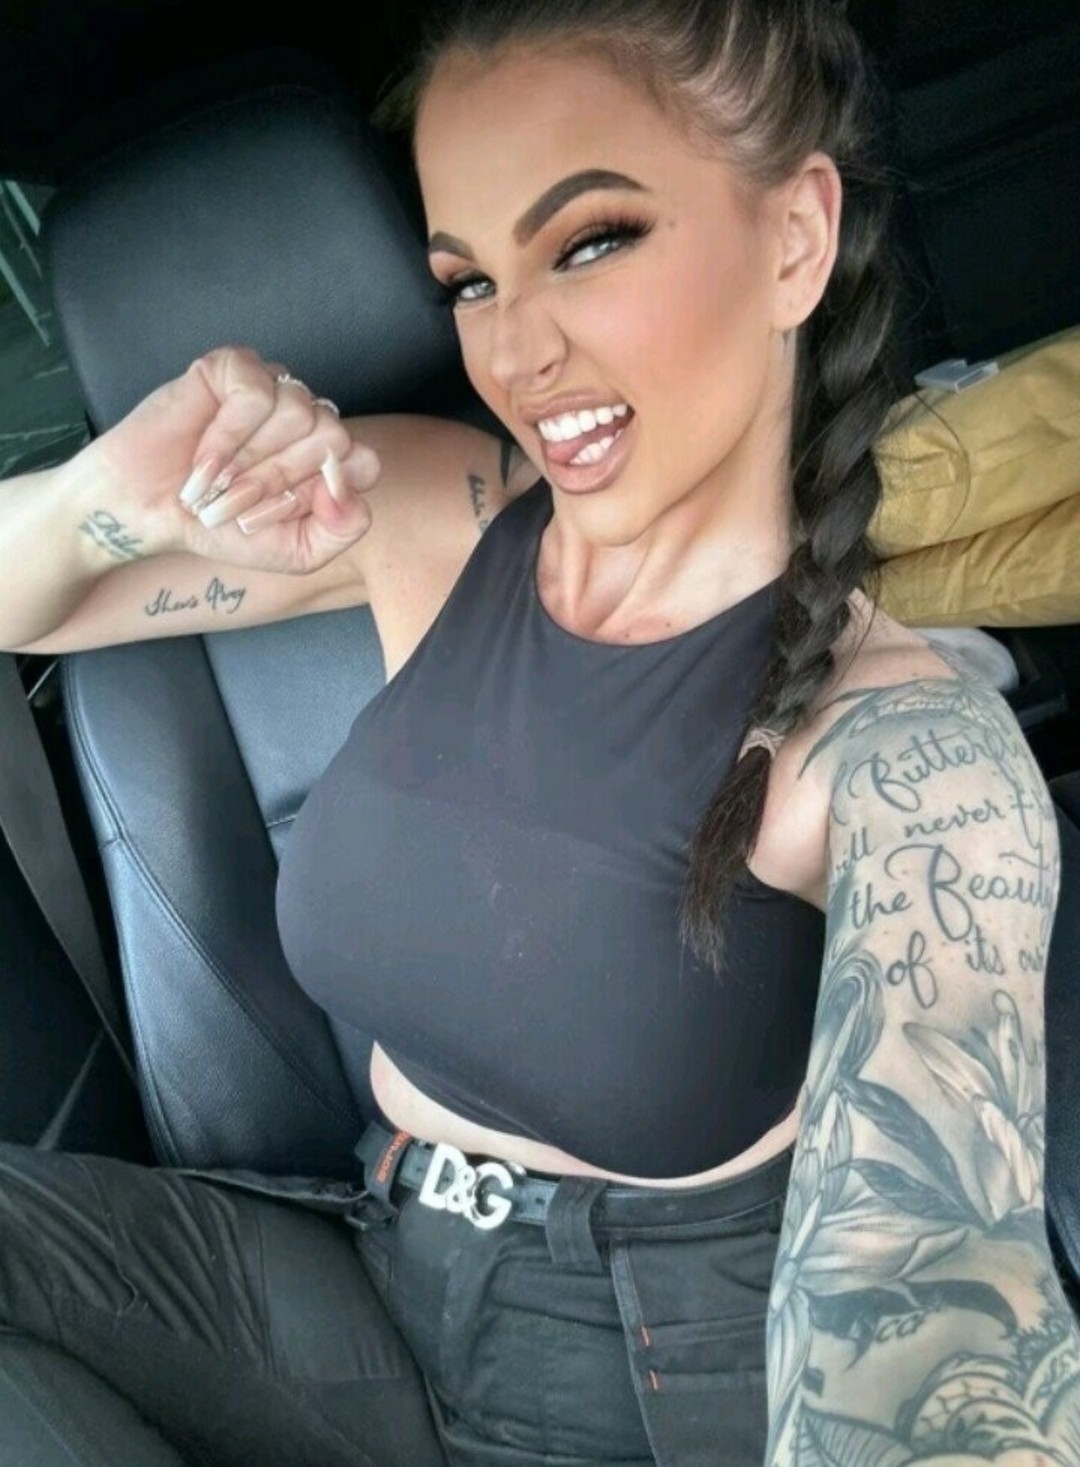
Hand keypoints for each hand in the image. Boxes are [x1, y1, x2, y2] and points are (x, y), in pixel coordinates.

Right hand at [79, 344, 379, 573]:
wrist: (150, 513)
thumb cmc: (222, 529)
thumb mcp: (296, 552)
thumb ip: (341, 530)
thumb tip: (350, 489)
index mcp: (329, 457)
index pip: (364, 462)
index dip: (321, 492)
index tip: (280, 513)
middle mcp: (307, 418)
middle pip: (331, 436)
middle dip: (279, 480)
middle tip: (236, 499)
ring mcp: (273, 388)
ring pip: (298, 411)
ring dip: (250, 459)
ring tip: (218, 478)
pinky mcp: (234, 366)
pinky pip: (255, 391)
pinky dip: (228, 432)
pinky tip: (203, 452)